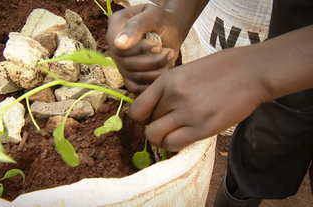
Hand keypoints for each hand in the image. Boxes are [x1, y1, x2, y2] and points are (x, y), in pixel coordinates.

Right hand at [107, 4, 186, 93]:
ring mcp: (121, 62)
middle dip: (152, 61)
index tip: (158, 45)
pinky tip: (163, 70)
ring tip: (169, 58)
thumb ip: (136, 26)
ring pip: (133, 77)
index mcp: (115, 27)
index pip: (119, 47)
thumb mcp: (153, 15)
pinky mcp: (129, 76)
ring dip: (156, 71)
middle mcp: (115, 46)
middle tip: (168, 52)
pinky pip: (136, 87)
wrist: (172, 31)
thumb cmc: (163, 20)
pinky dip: (152, 82)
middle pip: (127, 64)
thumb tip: (119, 44)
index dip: (140, 50)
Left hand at [129, 47, 266, 151]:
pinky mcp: (203, 128)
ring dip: (161, 139)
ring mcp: (188, 113)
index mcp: (167, 80)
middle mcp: (173, 96)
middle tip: (167, 125)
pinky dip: (174, 145)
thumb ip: (168, 89)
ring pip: (156, 137)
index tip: (149, 119)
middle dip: (154, 127)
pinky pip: (174, 144)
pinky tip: (184, 137)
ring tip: (173, 134)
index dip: (140, 118)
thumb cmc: (220, 69)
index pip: (137, 108)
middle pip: (148, 123)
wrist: (252, 72)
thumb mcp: (186, 71)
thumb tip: (155, 109)